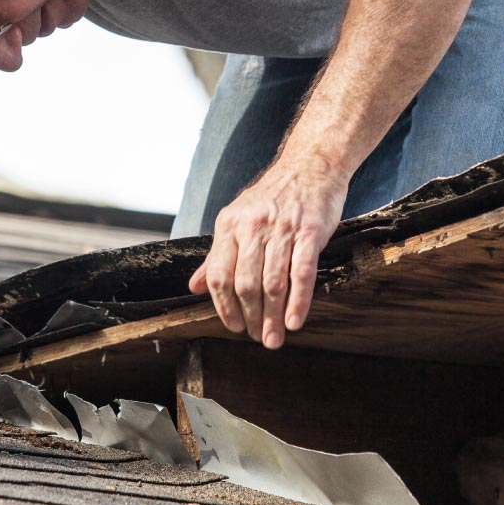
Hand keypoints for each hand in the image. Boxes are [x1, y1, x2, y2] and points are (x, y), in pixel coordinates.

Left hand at [188, 159, 345, 348]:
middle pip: (245, 284)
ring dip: (273, 316)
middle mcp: (252, 227)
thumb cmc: (272, 198)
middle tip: (258, 338)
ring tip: (274, 338)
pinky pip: (302, 272)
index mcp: (229, 225)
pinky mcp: (310, 231)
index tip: (234, 327)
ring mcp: (282, 229)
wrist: (310, 166)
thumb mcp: (237, 219)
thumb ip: (216, 255)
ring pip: (272, 282)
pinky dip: (298, 301)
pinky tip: (294, 321)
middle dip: (251, 317)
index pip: (218, 275)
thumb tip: (193, 287)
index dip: (223, 306)